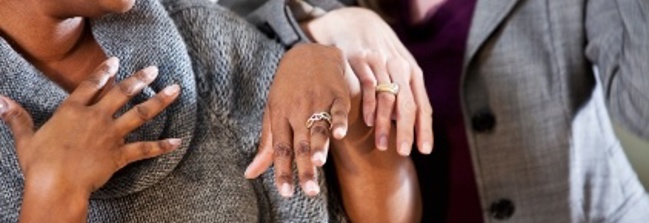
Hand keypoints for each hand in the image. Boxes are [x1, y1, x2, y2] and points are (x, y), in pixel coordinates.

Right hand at [0, 57, 180, 198]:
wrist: (56, 184)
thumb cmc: (39, 164)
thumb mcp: (25, 138)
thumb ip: (17, 118)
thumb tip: (0, 101)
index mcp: (72, 111)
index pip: (89, 85)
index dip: (103, 72)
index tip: (115, 61)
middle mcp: (96, 118)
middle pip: (121, 93)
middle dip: (139, 79)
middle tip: (154, 68)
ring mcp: (110, 135)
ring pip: (140, 114)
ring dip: (159, 101)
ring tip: (175, 90)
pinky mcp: (120, 154)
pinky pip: (145, 149)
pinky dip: (162, 146)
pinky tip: (177, 142)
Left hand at [244, 43, 349, 197]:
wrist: (309, 53)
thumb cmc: (288, 88)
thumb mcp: (273, 111)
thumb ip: (266, 144)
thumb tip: (250, 174)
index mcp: (280, 115)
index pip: (280, 148)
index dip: (282, 171)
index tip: (286, 192)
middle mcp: (298, 110)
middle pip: (301, 143)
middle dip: (305, 168)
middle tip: (310, 191)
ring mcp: (318, 101)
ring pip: (318, 128)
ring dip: (319, 146)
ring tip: (318, 163)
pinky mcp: (336, 94)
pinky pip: (339, 110)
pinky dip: (339, 122)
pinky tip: (340, 135)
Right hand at [301, 7, 433, 155]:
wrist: (357, 23)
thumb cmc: (380, 55)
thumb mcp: (398, 70)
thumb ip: (405, 95)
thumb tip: (411, 127)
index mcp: (413, 73)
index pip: (423, 105)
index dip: (424, 129)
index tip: (424, 150)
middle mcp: (400, 67)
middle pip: (408, 104)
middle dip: (408, 130)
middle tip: (405, 153)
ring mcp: (380, 63)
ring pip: (388, 98)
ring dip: (386, 124)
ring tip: (383, 146)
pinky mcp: (360, 59)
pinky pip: (368, 86)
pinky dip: (370, 106)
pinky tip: (369, 123)